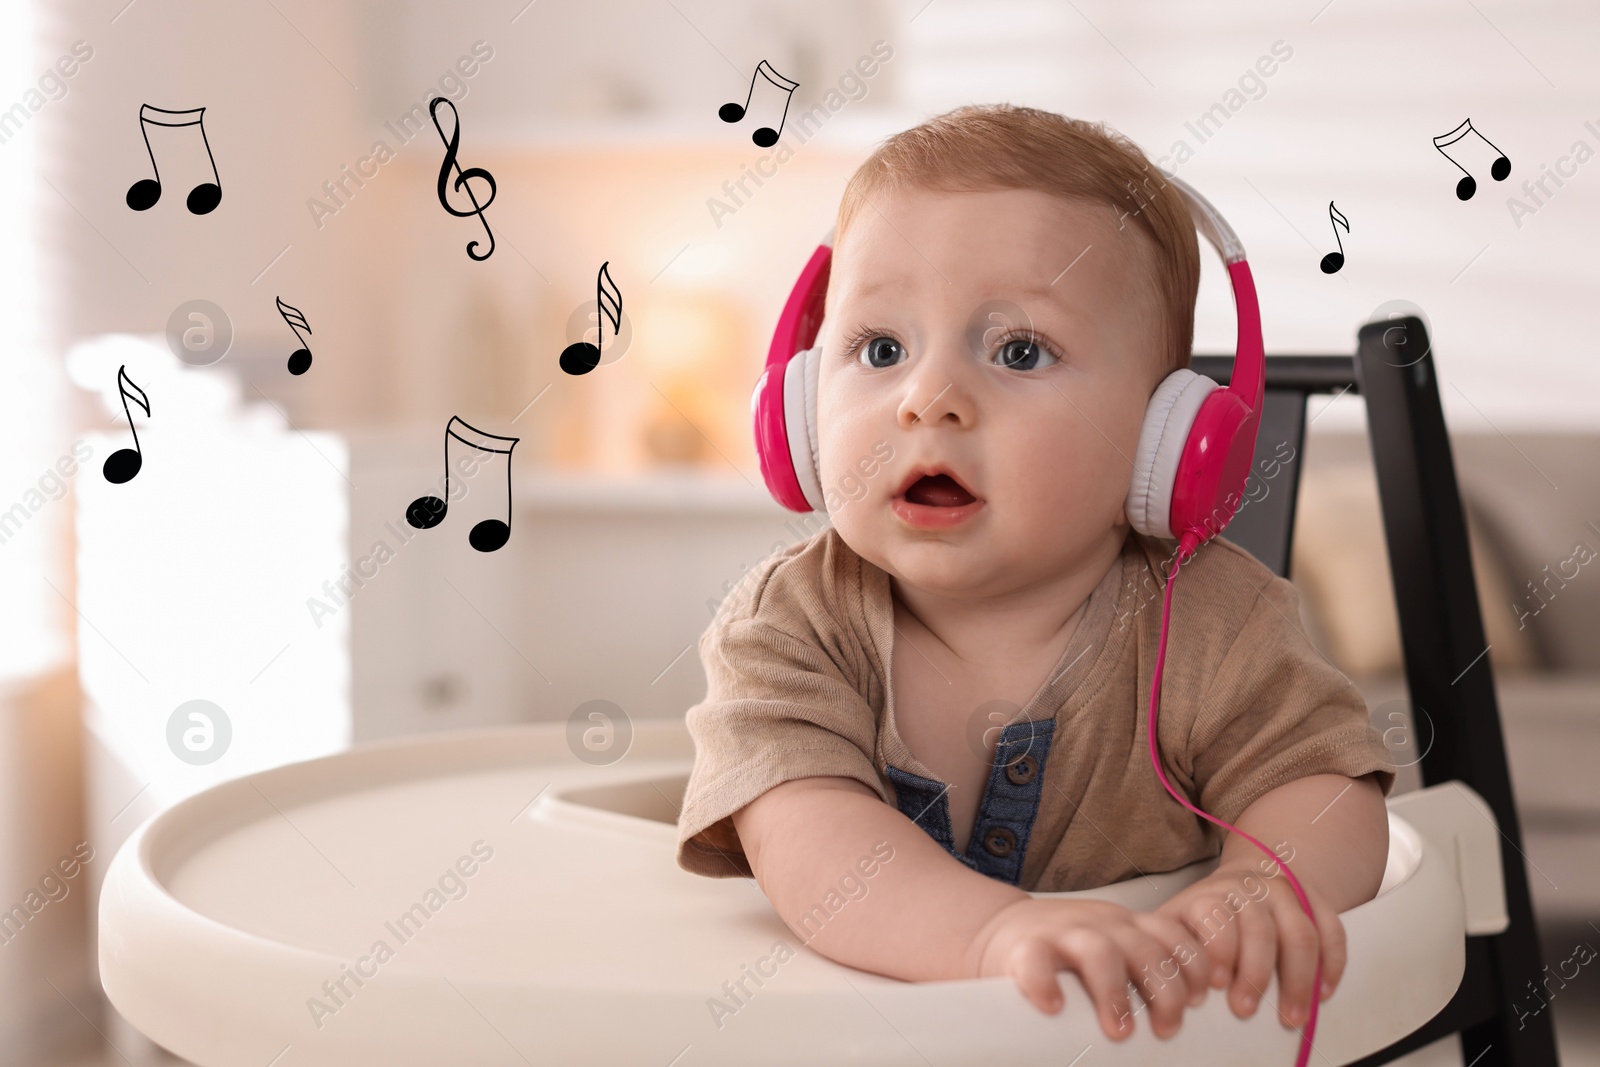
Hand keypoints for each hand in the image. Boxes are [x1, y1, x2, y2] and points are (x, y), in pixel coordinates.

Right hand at [969, 897, 1213, 1039]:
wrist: (999, 929)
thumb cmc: (1065, 954)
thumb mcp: (1112, 948)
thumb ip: (1142, 971)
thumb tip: (1185, 1024)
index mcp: (1127, 926)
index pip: (1174, 936)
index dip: (1194, 967)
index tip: (1199, 1003)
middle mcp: (1100, 925)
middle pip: (1145, 949)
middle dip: (1164, 992)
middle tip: (1165, 1029)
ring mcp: (1061, 932)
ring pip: (1098, 952)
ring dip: (1114, 993)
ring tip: (1120, 1030)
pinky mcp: (1023, 947)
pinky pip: (1036, 961)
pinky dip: (1046, 984)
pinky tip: (1053, 1007)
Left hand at [1155, 864, 1344, 1030]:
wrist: (1246, 877)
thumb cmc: (1207, 914)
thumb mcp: (1179, 923)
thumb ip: (1172, 950)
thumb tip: (1166, 988)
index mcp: (1211, 895)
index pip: (1215, 914)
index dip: (1218, 949)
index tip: (1218, 984)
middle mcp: (1249, 889)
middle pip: (1258, 928)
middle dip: (1255, 973)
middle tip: (1248, 1010)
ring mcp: (1286, 893)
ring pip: (1300, 932)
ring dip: (1299, 979)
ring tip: (1292, 1017)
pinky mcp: (1316, 900)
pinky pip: (1331, 931)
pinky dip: (1331, 964)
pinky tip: (1323, 994)